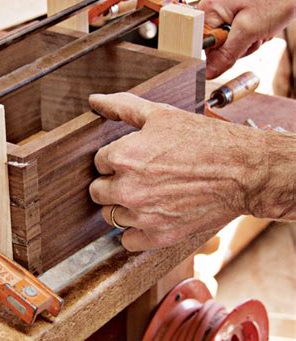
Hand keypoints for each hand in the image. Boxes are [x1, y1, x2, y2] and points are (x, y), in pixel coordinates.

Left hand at [89, 93, 271, 251]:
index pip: (98, 162)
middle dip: (112, 182)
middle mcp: (127, 188)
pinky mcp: (159, 235)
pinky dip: (135, 231)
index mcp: (122, 157)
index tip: (133, 158)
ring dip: (123, 206)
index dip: (115, 158)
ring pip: (111, 215)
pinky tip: (150, 215)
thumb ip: (122, 107)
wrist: (244, 171)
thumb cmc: (204, 140)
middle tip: (137, 176)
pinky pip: (127, 240)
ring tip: (147, 194)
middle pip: (98, 191)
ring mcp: (142, 215)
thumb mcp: (161, 114)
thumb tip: (95, 100)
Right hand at [198, 0, 295, 78]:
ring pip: (227, 46)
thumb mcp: (249, 30)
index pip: (201, 47)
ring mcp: (223, 15)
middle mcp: (212, 12)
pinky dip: (249, 38)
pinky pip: (235, 39)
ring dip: (246, 44)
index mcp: (208, 11)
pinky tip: (258, 28)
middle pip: (214, 48)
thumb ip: (226, 54)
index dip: (216, 54)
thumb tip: (208, 72)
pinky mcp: (233, 18)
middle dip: (235, 49)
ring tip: (258, 30)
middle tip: (251, 37)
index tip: (232, 51)